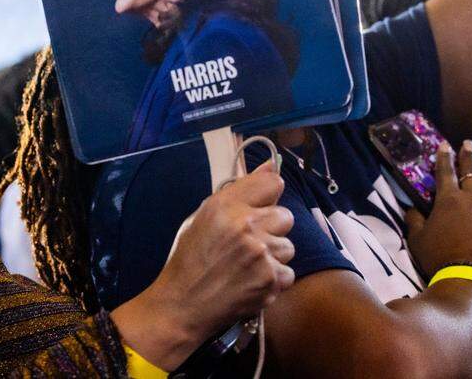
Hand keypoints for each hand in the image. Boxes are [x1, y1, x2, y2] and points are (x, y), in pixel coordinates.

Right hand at [115, 161, 294, 368]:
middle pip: (286, 216)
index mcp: (226, 205)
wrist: (183, 304)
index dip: (268, 196)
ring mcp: (261, 254)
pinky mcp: (270, 280)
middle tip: (250, 243)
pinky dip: (273, 280)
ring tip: (248, 266)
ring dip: (273, 256)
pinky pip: (287, 273)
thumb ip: (239, 191)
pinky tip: (252, 282)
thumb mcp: (204, 216)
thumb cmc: (190, 258)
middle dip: (272, 229)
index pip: (272, 183)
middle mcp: (246, 225)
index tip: (261, 206)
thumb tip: (272, 166)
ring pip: (288, 246)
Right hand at [406, 141, 471, 284]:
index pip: (445, 170)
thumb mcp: (418, 240)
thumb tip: (411, 210)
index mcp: (449, 199)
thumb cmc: (440, 259)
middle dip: (469, 154)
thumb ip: (414, 221)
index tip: (446, 146)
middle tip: (468, 145)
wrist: (471, 281)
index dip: (444, 156)